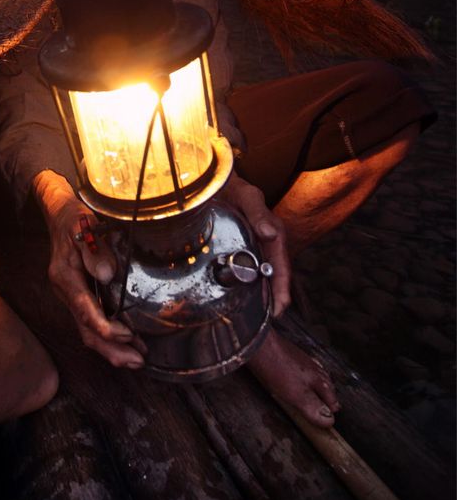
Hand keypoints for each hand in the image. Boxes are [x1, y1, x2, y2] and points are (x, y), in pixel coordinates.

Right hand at [33, 170, 145, 367]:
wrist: (59, 214)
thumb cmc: (74, 218)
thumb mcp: (84, 225)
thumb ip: (94, 250)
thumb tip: (106, 274)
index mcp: (65, 276)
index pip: (84, 310)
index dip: (105, 327)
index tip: (127, 336)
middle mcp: (65, 291)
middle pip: (85, 329)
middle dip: (110, 349)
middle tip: (136, 362)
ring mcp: (70, 296)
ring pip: (88, 330)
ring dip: (111, 348)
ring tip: (136, 359)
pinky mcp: (78, 296)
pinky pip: (91, 322)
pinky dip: (108, 336)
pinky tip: (127, 341)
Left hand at [218, 170, 290, 316]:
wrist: (218, 179)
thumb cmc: (234, 187)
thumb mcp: (246, 196)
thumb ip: (257, 212)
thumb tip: (271, 234)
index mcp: (275, 232)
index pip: (282, 266)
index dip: (282, 288)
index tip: (281, 309)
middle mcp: (270, 241)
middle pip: (276, 275)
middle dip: (276, 297)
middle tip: (271, 320)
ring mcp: (259, 245)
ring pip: (265, 274)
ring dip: (265, 294)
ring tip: (260, 317)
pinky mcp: (247, 245)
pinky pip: (253, 268)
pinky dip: (253, 284)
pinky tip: (246, 297)